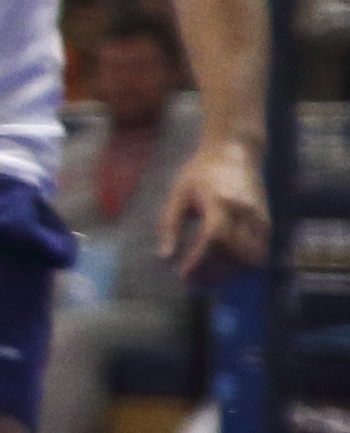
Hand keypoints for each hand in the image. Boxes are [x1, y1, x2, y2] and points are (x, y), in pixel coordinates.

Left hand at [161, 141, 271, 283]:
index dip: (200, 262)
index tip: (184, 275)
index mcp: (219, 202)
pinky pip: (261, 252)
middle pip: (235, 254)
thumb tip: (165, 257)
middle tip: (194, 281)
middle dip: (215, 274)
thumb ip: (170, 225)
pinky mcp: (268, 222)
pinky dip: (244, 265)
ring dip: (232, 273)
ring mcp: (259, 217)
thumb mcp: (179, 193)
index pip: (213, 239)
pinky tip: (225, 266)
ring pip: (253, 258)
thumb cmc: (201, 172)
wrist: (236, 152)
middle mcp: (243, 212)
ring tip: (209, 276)